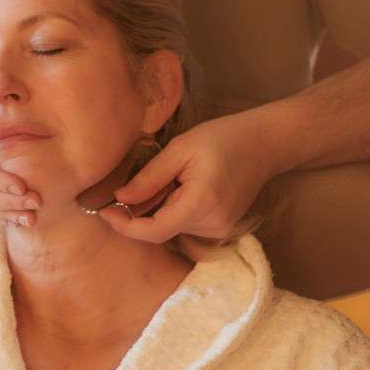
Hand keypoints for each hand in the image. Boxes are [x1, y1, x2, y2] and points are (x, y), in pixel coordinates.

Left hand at [96, 111, 283, 242]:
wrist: (265, 144)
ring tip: (172, 177)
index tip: (104, 212)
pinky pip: (185, 225)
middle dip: (142, 211)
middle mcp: (212, 225)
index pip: (154, 231)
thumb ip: (149, 178)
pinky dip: (173, 210)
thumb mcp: (180, 149)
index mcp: (200, 204)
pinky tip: (182, 186)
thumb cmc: (222, 138)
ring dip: (159, 208)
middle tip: (139, 180)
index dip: (125, 226)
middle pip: (161, 229)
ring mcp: (220, 230)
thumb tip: (120, 199)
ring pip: (172, 228)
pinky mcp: (222, 228)